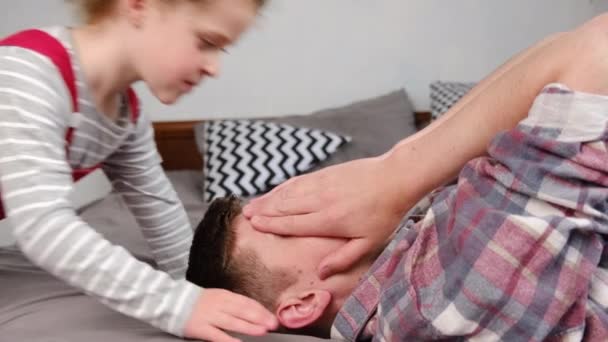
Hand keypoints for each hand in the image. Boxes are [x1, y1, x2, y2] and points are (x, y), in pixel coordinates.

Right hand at [183, 288, 277, 341]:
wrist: (170, 301)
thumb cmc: (196, 302)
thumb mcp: (216, 297)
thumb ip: (232, 304)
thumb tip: (251, 312)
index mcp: (224, 296)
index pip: (247, 302)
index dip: (261, 310)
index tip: (272, 316)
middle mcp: (219, 304)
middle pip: (243, 311)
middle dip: (260, 318)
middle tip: (273, 324)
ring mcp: (210, 316)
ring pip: (233, 322)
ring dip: (249, 327)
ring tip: (262, 331)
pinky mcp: (201, 328)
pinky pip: (218, 336)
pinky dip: (230, 340)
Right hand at [243, 156, 409, 278]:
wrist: (394, 178)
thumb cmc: (384, 214)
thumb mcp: (369, 243)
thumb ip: (343, 258)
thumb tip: (322, 273)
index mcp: (329, 221)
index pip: (293, 224)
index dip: (272, 224)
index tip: (254, 225)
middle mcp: (320, 201)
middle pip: (285, 207)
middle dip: (263, 211)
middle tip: (244, 216)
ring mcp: (322, 185)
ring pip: (288, 192)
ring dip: (268, 198)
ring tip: (252, 204)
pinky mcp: (326, 174)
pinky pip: (299, 181)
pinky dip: (283, 186)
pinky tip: (275, 190)